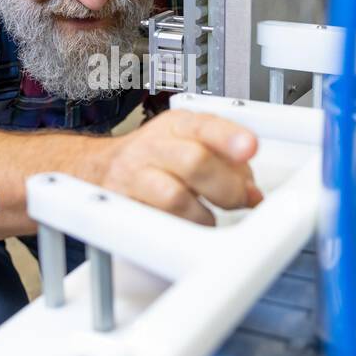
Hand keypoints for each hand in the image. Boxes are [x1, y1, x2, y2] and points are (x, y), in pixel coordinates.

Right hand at [96, 110, 262, 225]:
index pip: (205, 126)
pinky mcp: (123, 204)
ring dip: (202, 215)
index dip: (229, 138)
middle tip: (239, 200)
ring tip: (207, 217)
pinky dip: (177, 230)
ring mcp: (136, 175)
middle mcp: (155, 146)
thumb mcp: (195, 144)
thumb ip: (231, 165)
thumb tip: (252, 194)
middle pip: (194, 161)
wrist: (103, 166)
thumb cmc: (157, 156)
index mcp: (178, 125)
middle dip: (226, 188)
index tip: (249, 148)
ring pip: (174, 197)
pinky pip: (155, 223)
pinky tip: (183, 225)